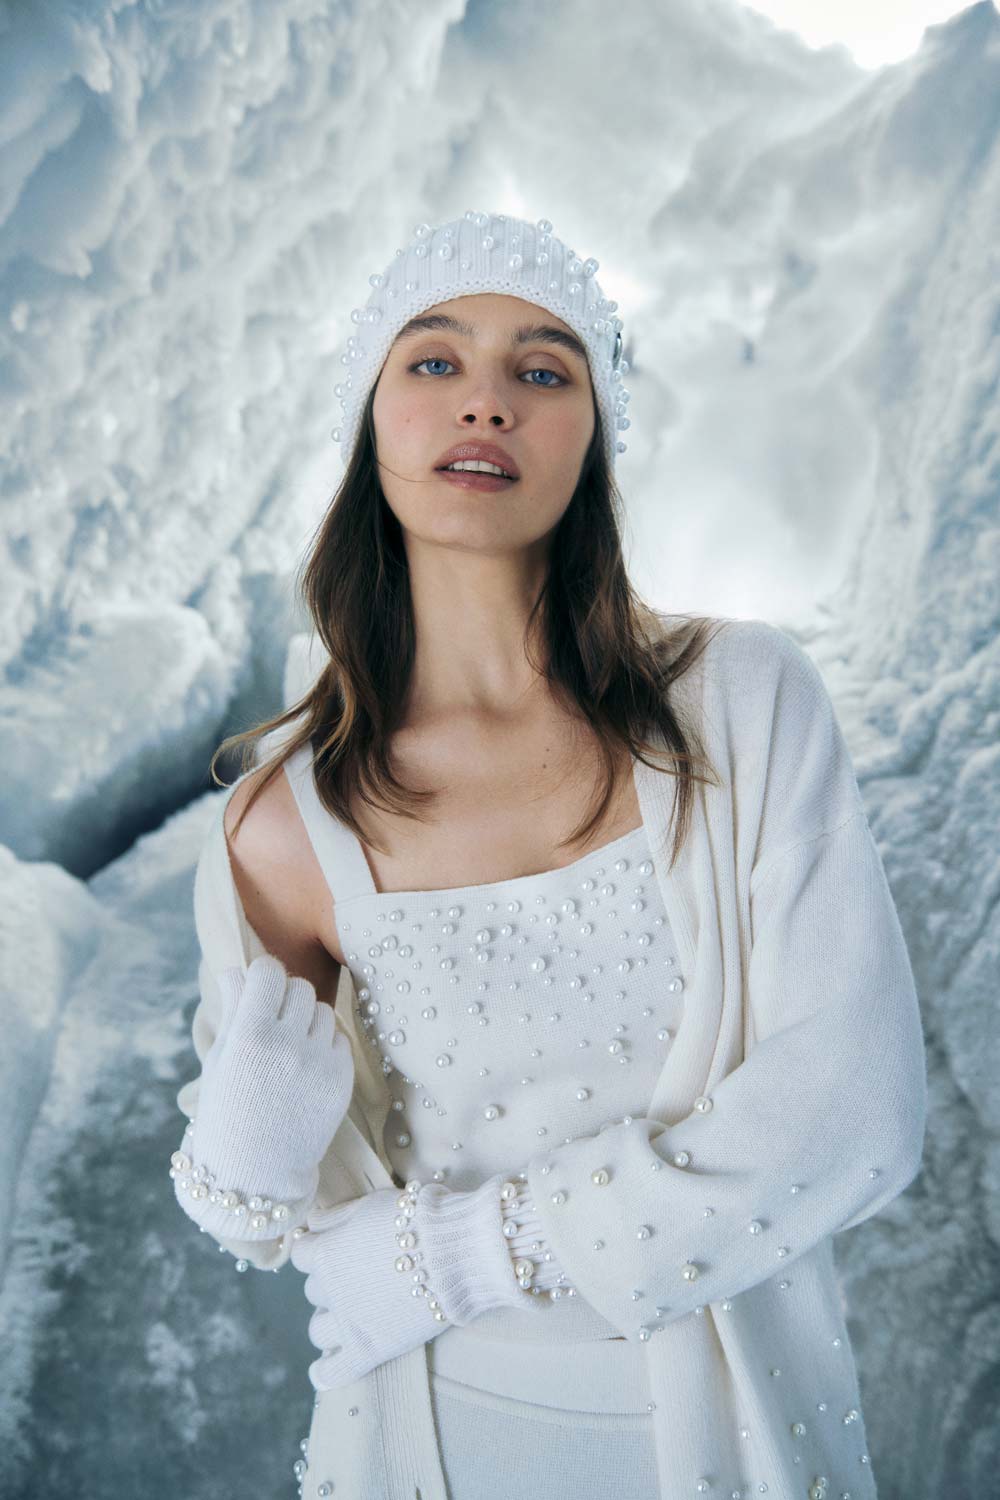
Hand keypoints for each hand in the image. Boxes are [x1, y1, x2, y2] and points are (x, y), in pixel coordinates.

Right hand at [174, 955, 354, 1234]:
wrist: (255, 1174)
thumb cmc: (226, 1112)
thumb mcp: (219, 1061)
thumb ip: (233, 1011)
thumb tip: (238, 969)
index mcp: (249, 1037)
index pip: (268, 972)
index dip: (262, 976)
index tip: (258, 987)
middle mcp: (287, 1045)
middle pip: (299, 987)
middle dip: (285, 997)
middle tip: (273, 1021)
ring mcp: (319, 1063)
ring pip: (322, 1010)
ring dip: (307, 1020)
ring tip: (288, 1049)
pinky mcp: (342, 1079)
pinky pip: (339, 1039)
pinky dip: (324, 1045)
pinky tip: (305, 1068)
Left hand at [290, 1174, 526, 1389]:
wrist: (454, 1250)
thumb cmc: (416, 1219)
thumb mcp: (370, 1204)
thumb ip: (335, 1216)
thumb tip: (311, 1226)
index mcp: (326, 1252)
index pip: (302, 1253)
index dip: (318, 1248)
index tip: (333, 1248)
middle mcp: (330, 1289)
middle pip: (314, 1290)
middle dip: (331, 1282)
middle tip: (358, 1276)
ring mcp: (348, 1323)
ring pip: (318, 1329)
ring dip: (329, 1320)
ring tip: (351, 1314)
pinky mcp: (368, 1350)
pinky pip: (333, 1371)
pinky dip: (324, 1372)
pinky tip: (324, 1368)